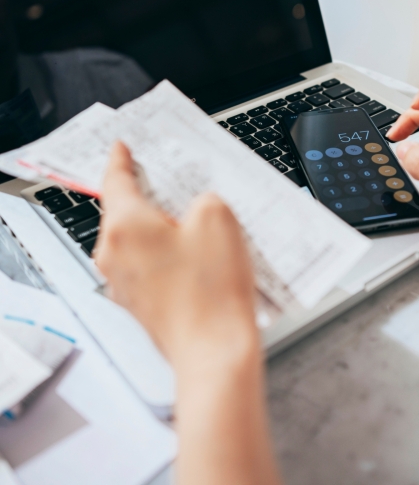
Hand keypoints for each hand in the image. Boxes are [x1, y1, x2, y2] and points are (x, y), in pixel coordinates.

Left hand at [94, 142, 257, 361]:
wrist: (214, 351)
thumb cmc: (212, 294)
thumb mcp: (220, 221)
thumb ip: (205, 200)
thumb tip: (199, 207)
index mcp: (125, 226)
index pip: (115, 181)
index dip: (121, 160)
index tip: (121, 150)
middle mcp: (114, 255)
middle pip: (126, 212)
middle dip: (151, 198)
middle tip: (175, 186)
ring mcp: (124, 283)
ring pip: (139, 242)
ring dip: (163, 232)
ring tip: (201, 231)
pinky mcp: (140, 304)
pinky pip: (150, 268)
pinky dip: (169, 259)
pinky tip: (200, 263)